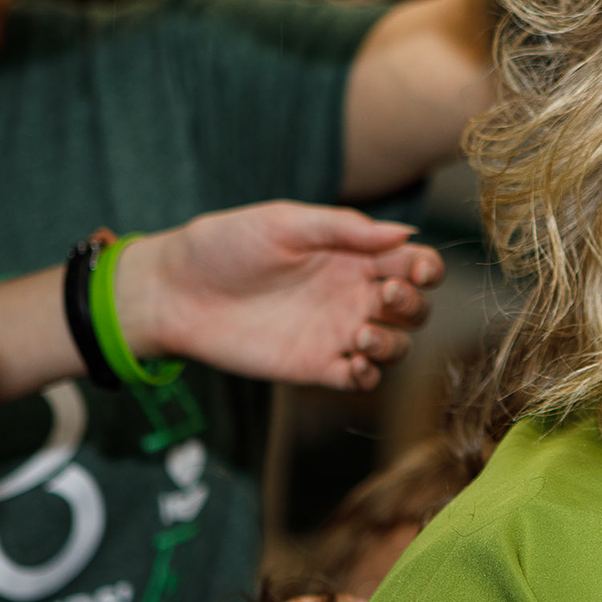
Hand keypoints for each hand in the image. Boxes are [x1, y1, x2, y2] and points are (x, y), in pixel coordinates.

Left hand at [118, 202, 443, 390]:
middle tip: (381, 298)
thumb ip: (344, 228)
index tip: (416, 272)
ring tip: (361, 336)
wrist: (174, 292)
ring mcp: (336, 333)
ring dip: (393, 344)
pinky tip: (351, 365)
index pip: (412, 264)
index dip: (427, 269)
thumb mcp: (284, 222)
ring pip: (395, 346)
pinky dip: (368, 376)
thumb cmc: (224, 245)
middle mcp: (351, 295)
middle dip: (412, 305)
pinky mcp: (315, 367)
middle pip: (413, 308)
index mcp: (352, 255)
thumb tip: (405, 232)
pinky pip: (360, 379)